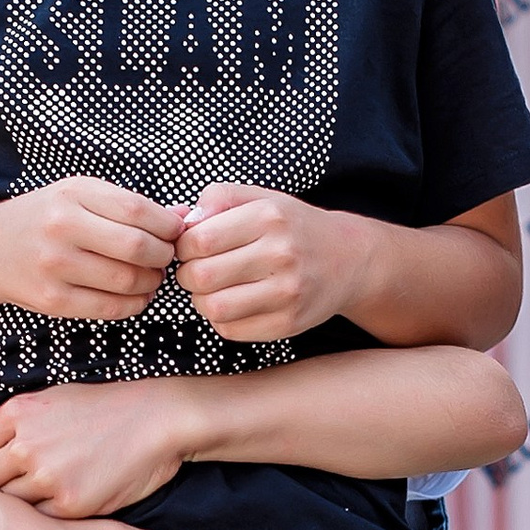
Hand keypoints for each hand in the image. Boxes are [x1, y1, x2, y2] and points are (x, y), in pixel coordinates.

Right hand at [0, 176, 182, 323]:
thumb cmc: (47, 217)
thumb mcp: (82, 196)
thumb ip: (130, 205)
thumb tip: (185, 217)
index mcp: (74, 194)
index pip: (138, 210)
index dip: (168, 226)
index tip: (175, 233)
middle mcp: (62, 227)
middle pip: (137, 247)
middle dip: (163, 256)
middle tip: (166, 258)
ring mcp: (55, 266)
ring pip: (127, 281)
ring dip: (152, 283)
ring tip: (152, 277)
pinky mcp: (52, 300)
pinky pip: (109, 308)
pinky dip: (134, 304)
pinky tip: (137, 295)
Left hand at [0, 380, 193, 518]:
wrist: (156, 421)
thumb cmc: (106, 408)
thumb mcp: (52, 399)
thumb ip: (14, 422)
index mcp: (17, 414)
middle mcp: (25, 445)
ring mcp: (47, 477)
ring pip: (8, 505)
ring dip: (4, 516)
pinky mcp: (70, 504)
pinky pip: (39, 520)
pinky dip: (36, 524)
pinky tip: (34, 527)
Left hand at [173, 185, 358, 342]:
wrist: (349, 259)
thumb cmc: (293, 227)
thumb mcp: (261, 198)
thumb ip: (218, 199)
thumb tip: (181, 221)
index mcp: (269, 217)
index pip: (199, 240)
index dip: (183, 247)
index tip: (191, 248)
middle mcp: (281, 254)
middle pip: (202, 276)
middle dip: (188, 275)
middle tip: (197, 271)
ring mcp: (288, 292)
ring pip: (214, 307)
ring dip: (202, 301)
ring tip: (212, 289)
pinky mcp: (289, 323)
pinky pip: (231, 330)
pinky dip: (221, 320)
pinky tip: (233, 304)